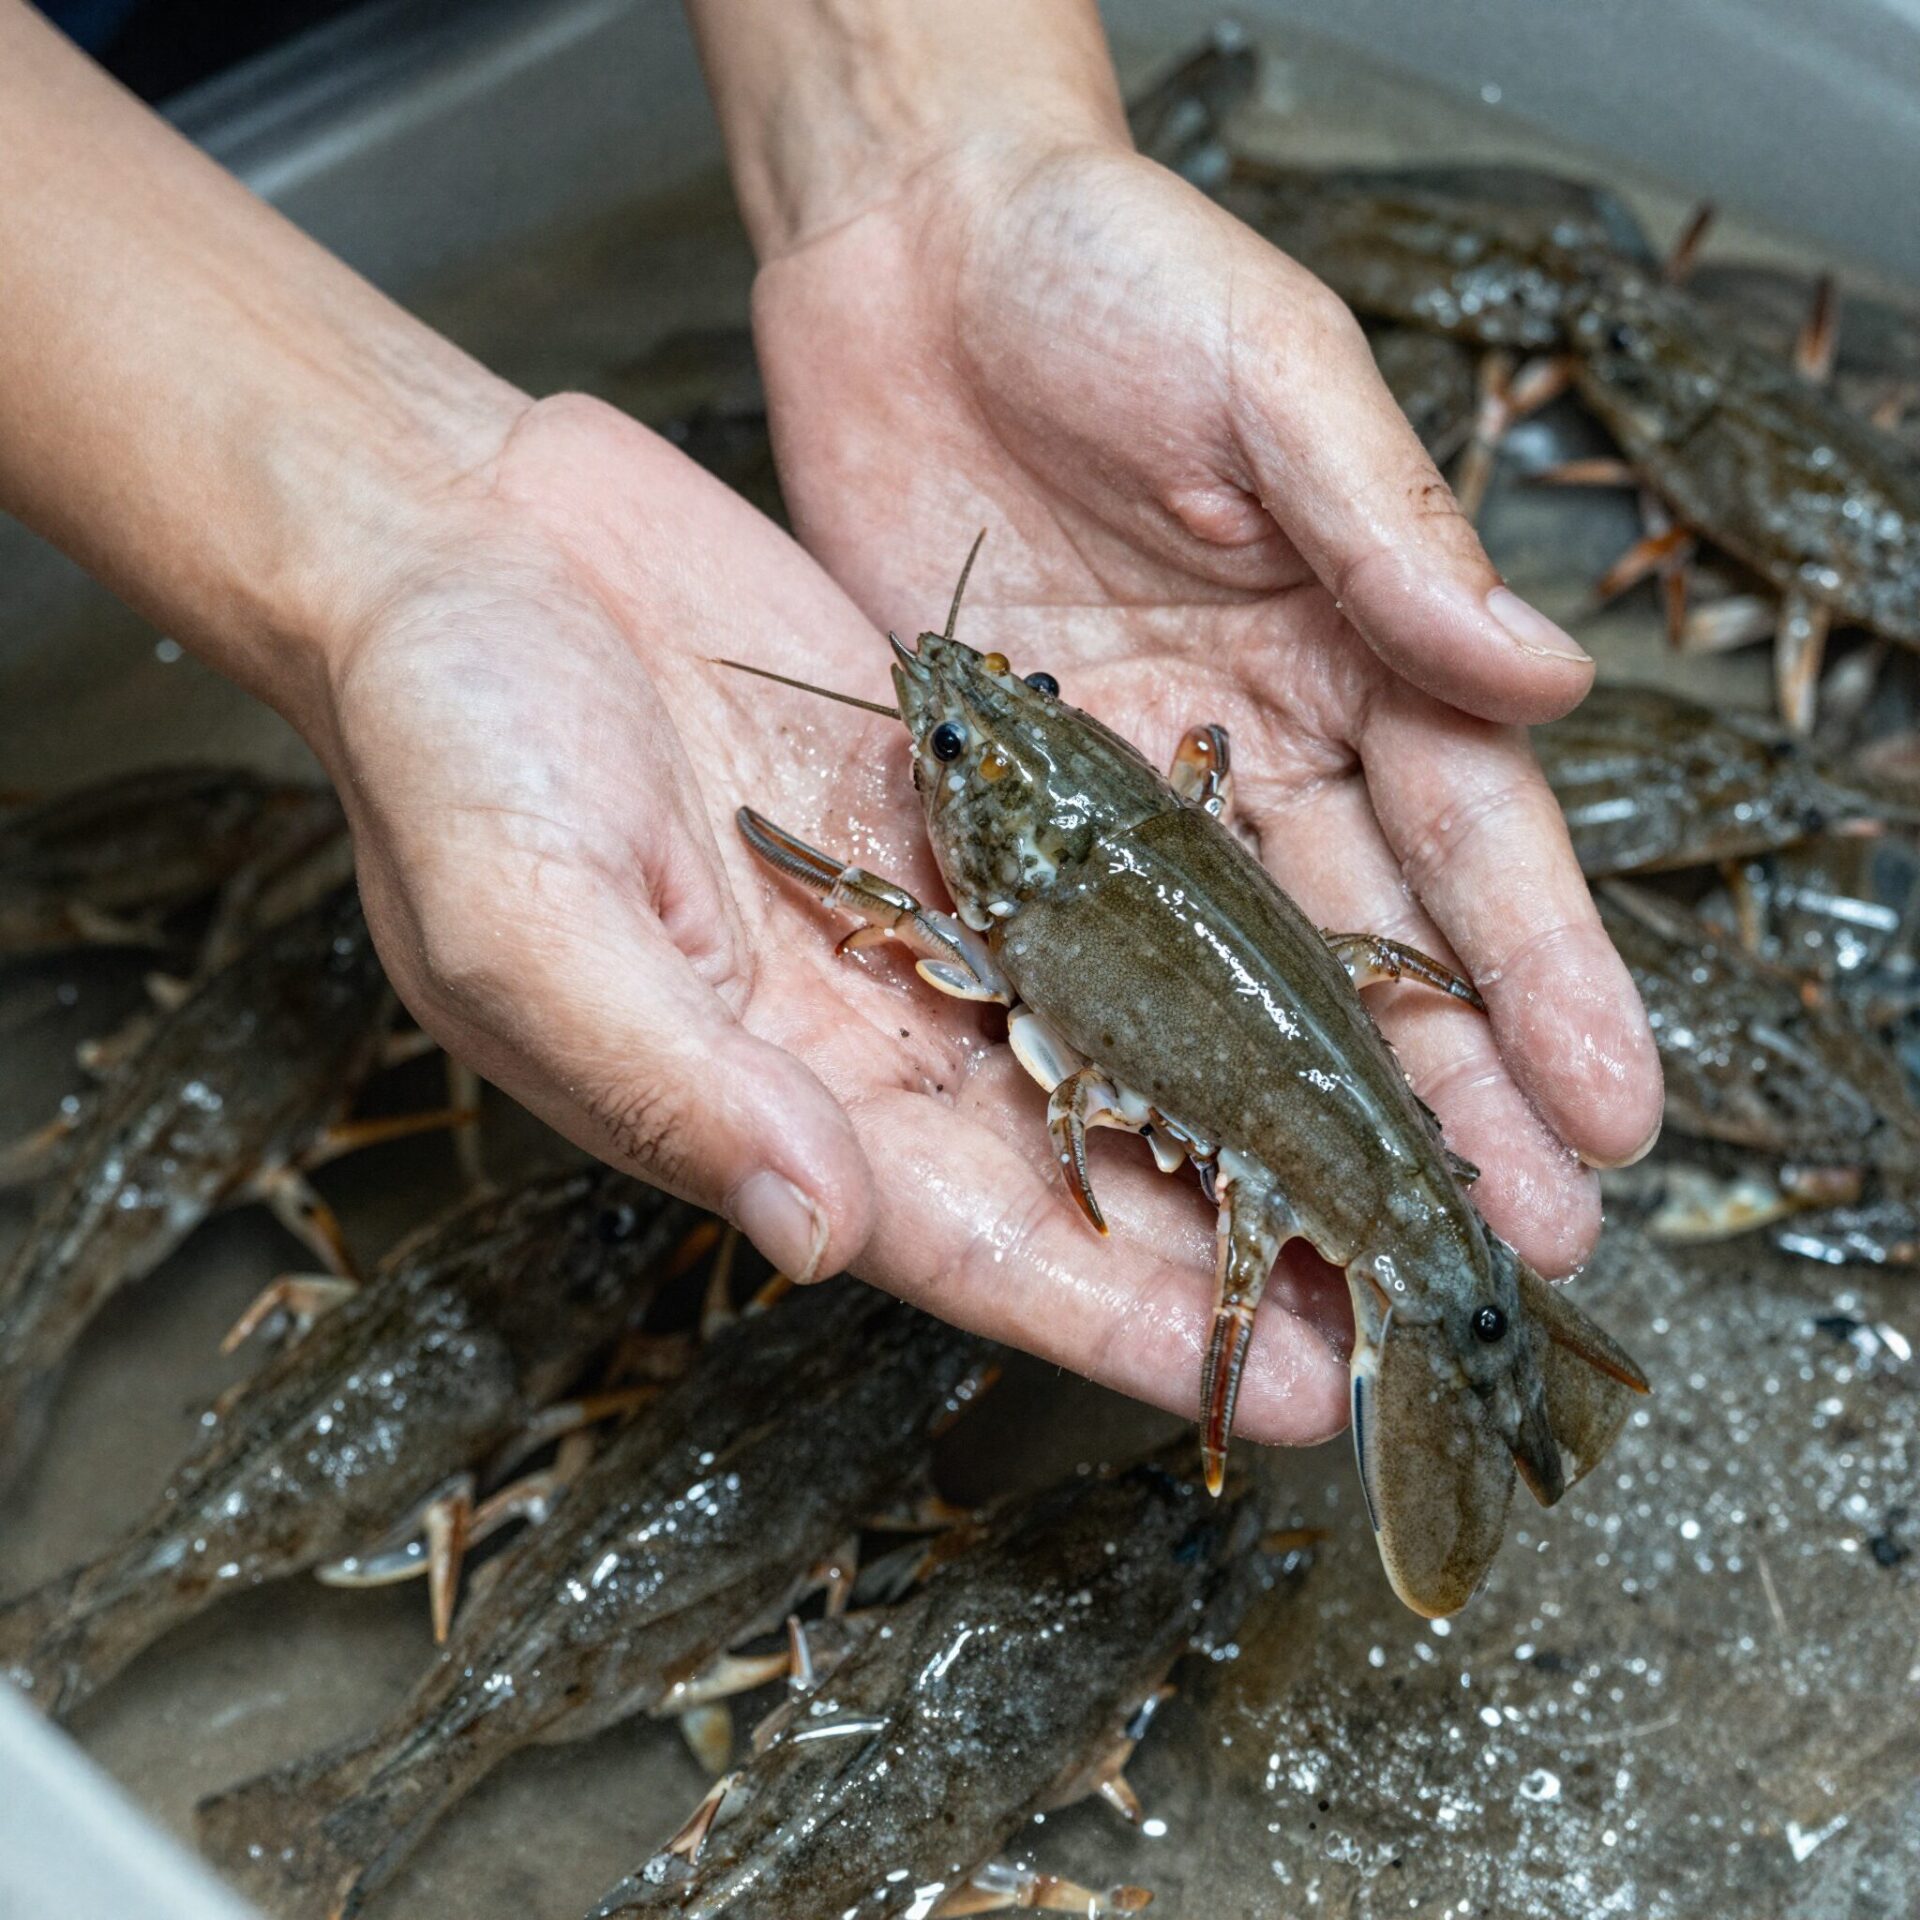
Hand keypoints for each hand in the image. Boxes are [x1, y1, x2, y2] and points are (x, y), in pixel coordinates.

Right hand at [317, 396, 1352, 1443]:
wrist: (460, 547)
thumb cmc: (443, 742)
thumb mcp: (535, 926)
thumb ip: (683, 1083)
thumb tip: (820, 1233)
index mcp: (764, 1097)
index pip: (980, 1248)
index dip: (1131, 1329)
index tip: (1287, 1392)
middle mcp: (862, 1032)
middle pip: (1082, 1168)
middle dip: (1239, 1244)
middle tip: (1409, 1304)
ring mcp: (918, 920)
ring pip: (1115, 1038)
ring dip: (1249, 1102)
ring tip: (1404, 1158)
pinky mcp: (950, 812)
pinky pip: (1098, 889)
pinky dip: (1203, 938)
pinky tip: (1315, 972)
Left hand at [749, 130, 1664, 1278]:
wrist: (918, 254)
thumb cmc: (1114, 275)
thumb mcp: (1275, 381)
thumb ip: (1392, 533)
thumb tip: (1546, 678)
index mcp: (1361, 650)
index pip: (1476, 845)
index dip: (1544, 983)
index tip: (1608, 1113)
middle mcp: (1265, 743)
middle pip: (1370, 949)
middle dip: (1446, 1097)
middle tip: (1510, 1245)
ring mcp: (1139, 787)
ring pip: (1232, 981)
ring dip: (1296, 1113)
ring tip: (1350, 1247)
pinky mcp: (1016, 798)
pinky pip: (1070, 939)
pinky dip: (1114, 1046)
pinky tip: (1155, 1150)